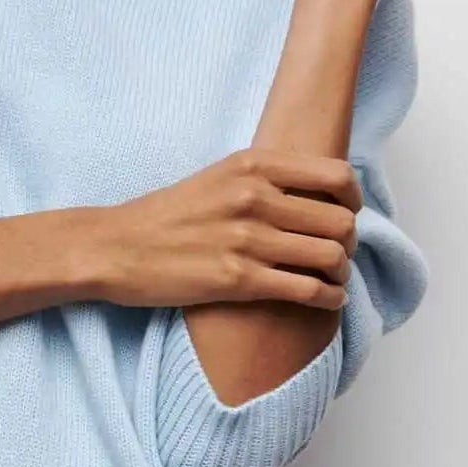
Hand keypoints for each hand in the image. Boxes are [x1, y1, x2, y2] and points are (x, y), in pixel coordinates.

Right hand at [91, 148, 361, 310]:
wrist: (114, 248)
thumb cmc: (163, 216)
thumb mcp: (216, 177)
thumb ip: (262, 179)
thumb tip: (313, 195)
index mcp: (251, 166)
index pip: (335, 177)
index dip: (353, 200)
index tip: (347, 214)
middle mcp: (254, 198)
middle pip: (340, 221)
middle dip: (349, 242)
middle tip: (338, 253)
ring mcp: (247, 240)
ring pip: (331, 257)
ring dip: (341, 273)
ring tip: (333, 279)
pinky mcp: (238, 280)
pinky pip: (308, 291)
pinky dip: (328, 298)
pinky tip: (326, 300)